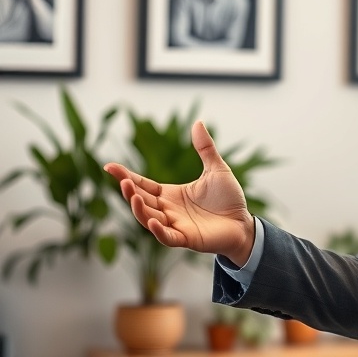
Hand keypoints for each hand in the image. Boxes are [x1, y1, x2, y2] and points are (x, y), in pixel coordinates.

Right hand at [104, 120, 255, 265]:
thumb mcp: (216, 169)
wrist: (244, 223)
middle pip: (141, 200)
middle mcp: (168, 210)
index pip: (143, 184)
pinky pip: (167, 236)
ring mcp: (175, 225)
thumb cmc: (229, 199)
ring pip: (148, 218)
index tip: (109, 166)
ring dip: (138, 208)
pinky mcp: (186, 239)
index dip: (126, 176)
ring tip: (132, 194)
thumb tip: (198, 122)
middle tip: (121, 180)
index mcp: (170, 194)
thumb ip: (205, 148)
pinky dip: (158, 230)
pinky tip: (153, 219)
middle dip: (129, 190)